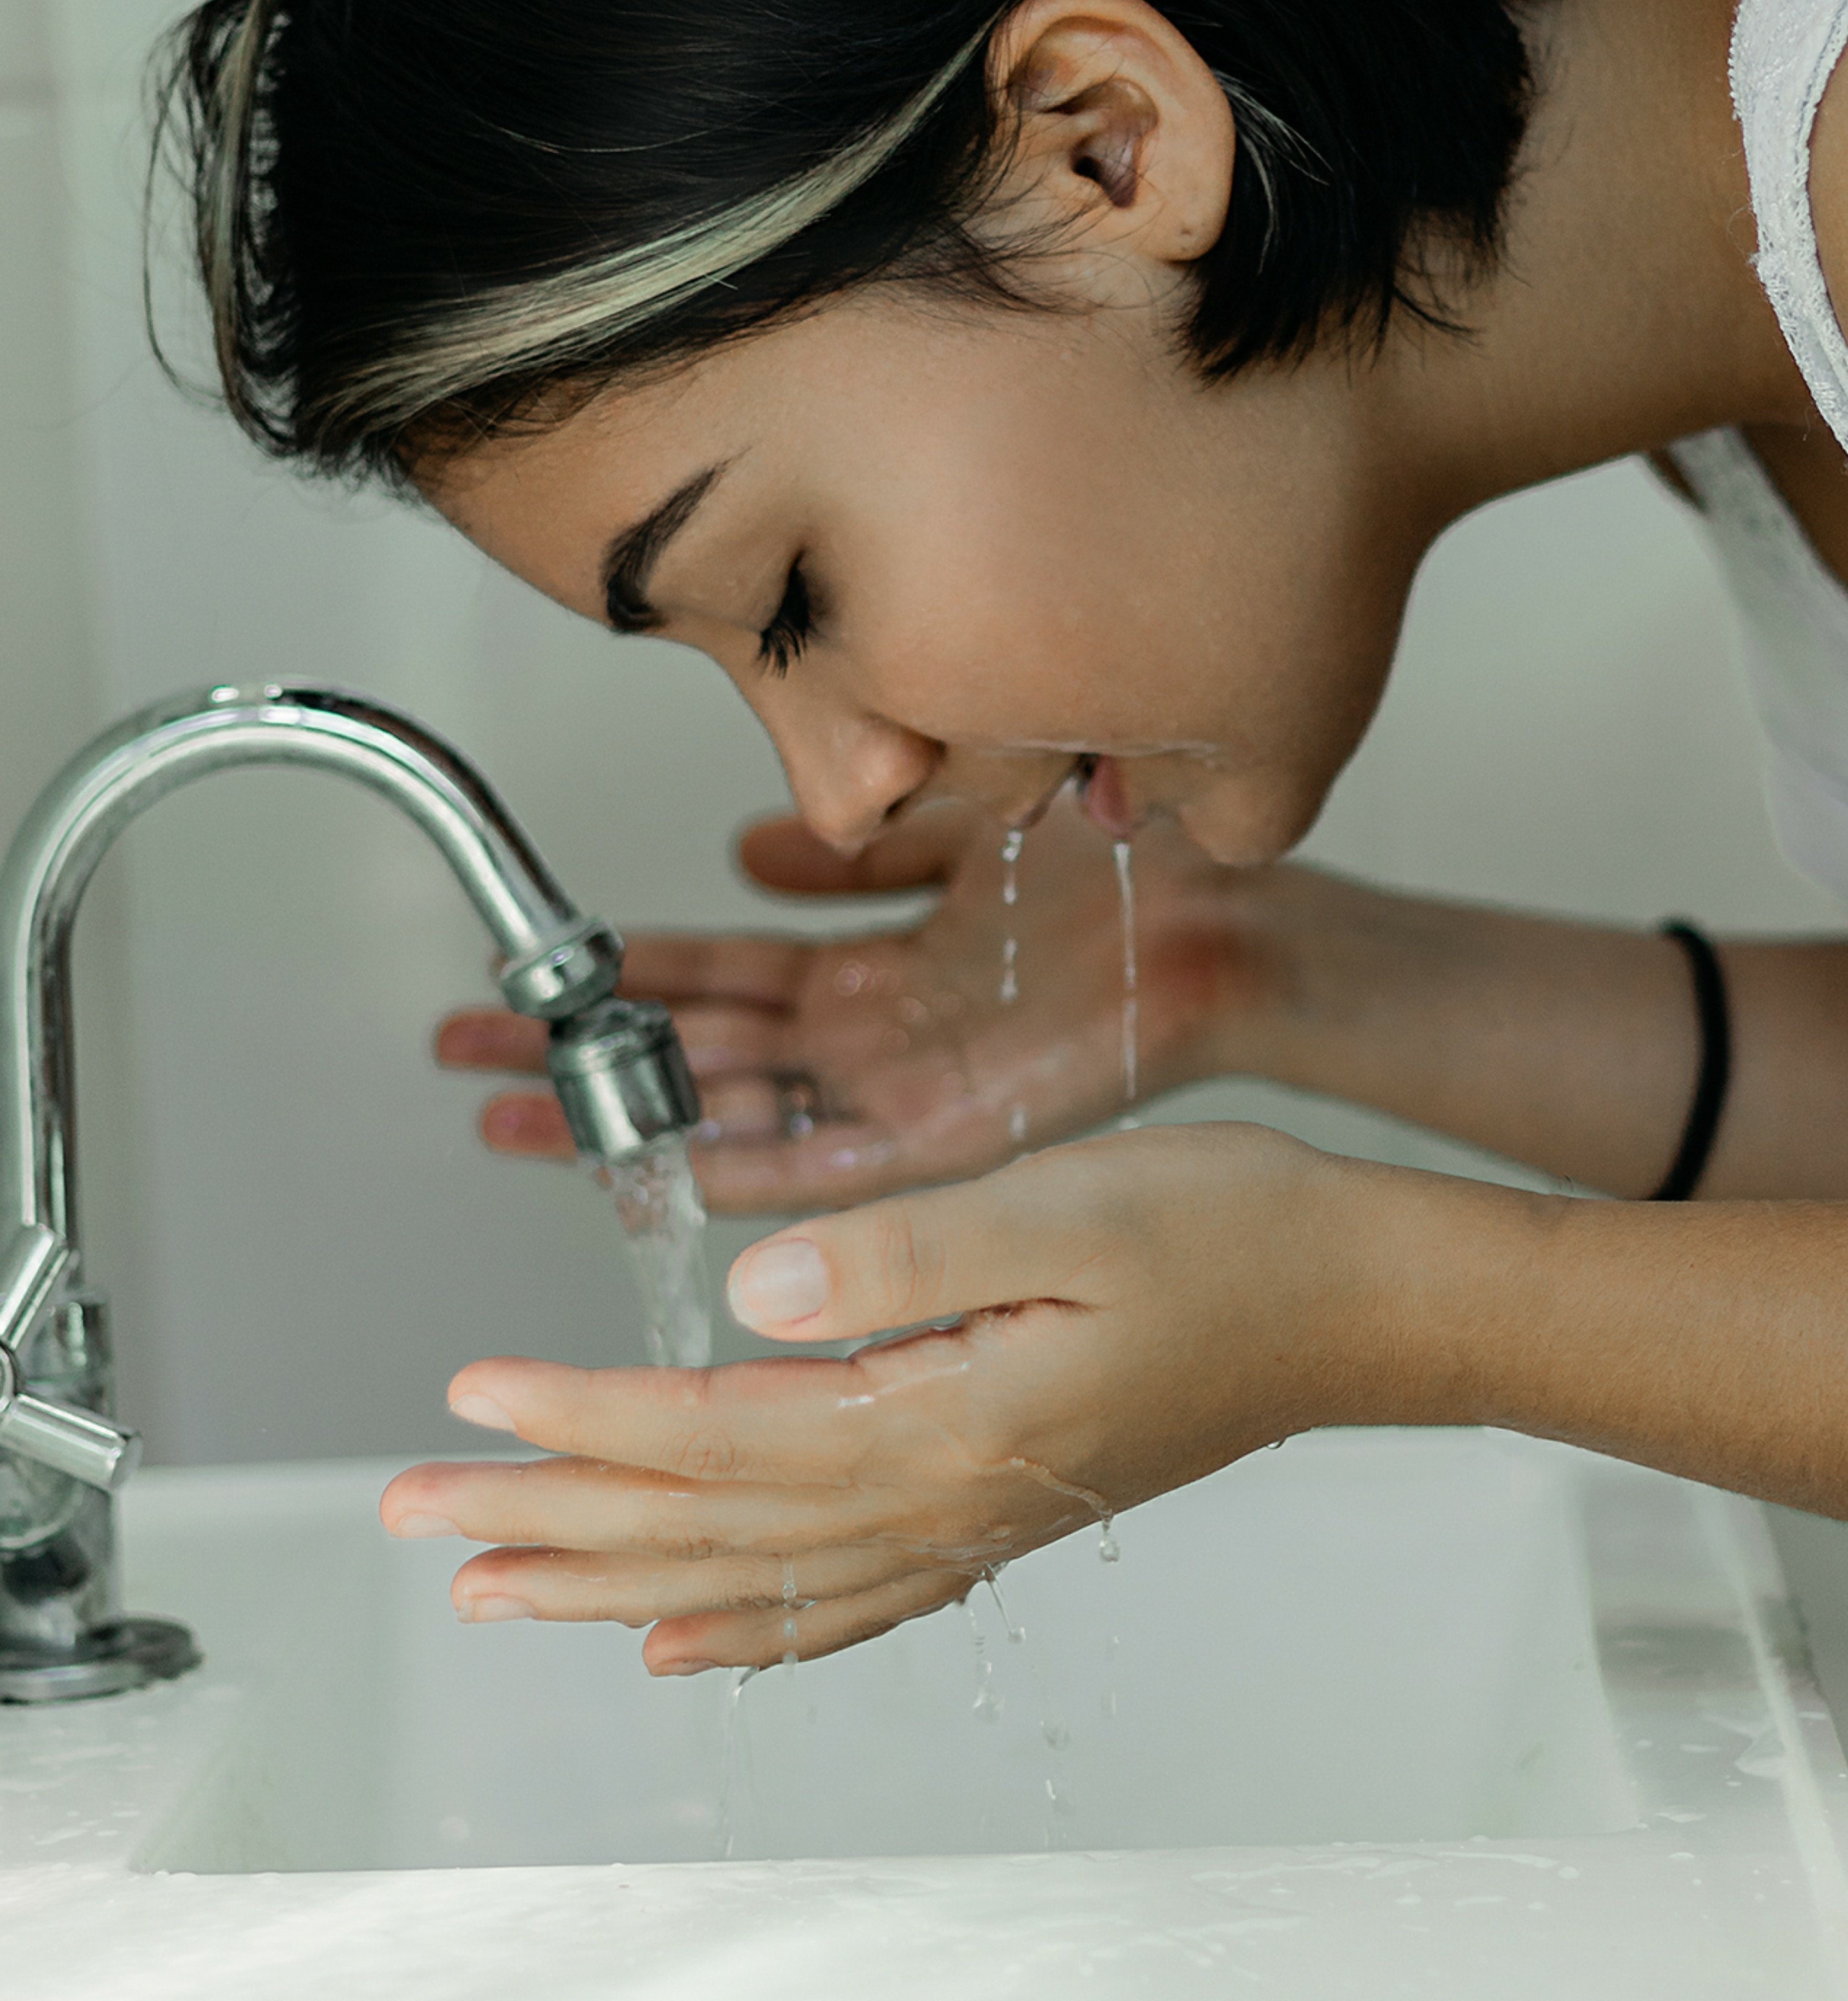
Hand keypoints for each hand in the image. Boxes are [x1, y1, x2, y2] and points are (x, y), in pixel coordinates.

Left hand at [380, 1123, 1500, 1668]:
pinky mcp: (1001, 1509)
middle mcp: (947, 1495)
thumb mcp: (1069, 1203)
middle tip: (416, 1512)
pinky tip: (685, 1645)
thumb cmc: (1235, 1234)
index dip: (584, 1417)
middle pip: (707, 1527)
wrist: (1363, 1301)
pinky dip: (752, 1633)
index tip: (472, 1393)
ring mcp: (974, 1519)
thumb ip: (905, 1255)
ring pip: (755, 1578)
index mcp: (947, 1416)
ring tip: (499, 1585)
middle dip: (551, 1518)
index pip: (716, 1433)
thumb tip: (751, 1300)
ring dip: (615, 1583)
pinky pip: (848, 1602)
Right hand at [435, 794, 1282, 1209]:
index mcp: (871, 971)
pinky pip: (834, 1168)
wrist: (1229, 920)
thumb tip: (750, 841)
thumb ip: (853, 845)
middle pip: (695, 1055)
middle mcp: (871, 1039)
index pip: (712, 978)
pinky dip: (753, 1171)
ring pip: (736, 1115)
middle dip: (580, 1058)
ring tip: (516, 1119)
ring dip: (630, 1119)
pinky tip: (671, 1172)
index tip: (522, 979)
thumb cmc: (1119, 868)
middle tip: (464, 1060)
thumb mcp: (954, 828)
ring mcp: (902, 1093)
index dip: (615, 979)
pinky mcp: (954, 1136)